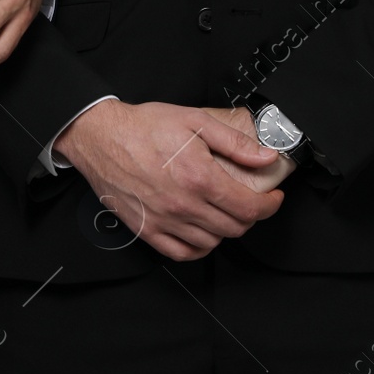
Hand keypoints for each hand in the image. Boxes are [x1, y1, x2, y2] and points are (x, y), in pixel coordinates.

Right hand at [54, 100, 285, 260]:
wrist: (100, 137)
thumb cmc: (143, 126)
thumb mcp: (195, 121)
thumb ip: (234, 142)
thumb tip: (266, 157)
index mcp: (199, 177)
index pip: (249, 207)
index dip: (270, 206)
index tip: (273, 198)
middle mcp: (183, 204)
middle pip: (235, 228)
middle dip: (251, 216)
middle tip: (250, 202)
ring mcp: (164, 220)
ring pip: (212, 242)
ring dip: (226, 230)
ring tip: (225, 214)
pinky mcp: (147, 230)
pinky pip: (182, 253)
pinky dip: (199, 248)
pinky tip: (203, 233)